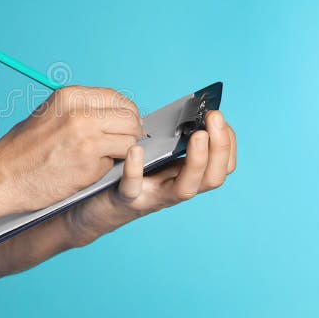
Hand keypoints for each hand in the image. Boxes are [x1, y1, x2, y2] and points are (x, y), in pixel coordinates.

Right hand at [0, 86, 143, 213]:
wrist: (2, 176)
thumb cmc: (23, 149)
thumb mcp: (50, 114)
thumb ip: (81, 110)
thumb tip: (114, 115)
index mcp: (70, 96)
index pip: (117, 98)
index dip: (125, 114)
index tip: (122, 126)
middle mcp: (80, 112)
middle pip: (130, 117)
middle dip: (130, 132)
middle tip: (120, 144)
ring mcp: (87, 137)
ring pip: (130, 140)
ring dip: (123, 151)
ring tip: (105, 158)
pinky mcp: (90, 162)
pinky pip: (118, 161)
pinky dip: (110, 167)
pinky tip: (90, 169)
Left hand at [64, 110, 235, 245]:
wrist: (91, 207)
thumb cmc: (122, 174)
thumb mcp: (151, 154)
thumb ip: (167, 139)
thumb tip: (186, 109)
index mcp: (183, 176)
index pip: (221, 167)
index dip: (227, 144)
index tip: (220, 118)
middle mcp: (174, 190)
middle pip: (211, 178)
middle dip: (219, 148)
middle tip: (214, 118)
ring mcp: (151, 198)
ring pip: (185, 189)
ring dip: (196, 161)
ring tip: (196, 135)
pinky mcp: (124, 200)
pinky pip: (133, 188)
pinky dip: (136, 169)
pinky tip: (136, 150)